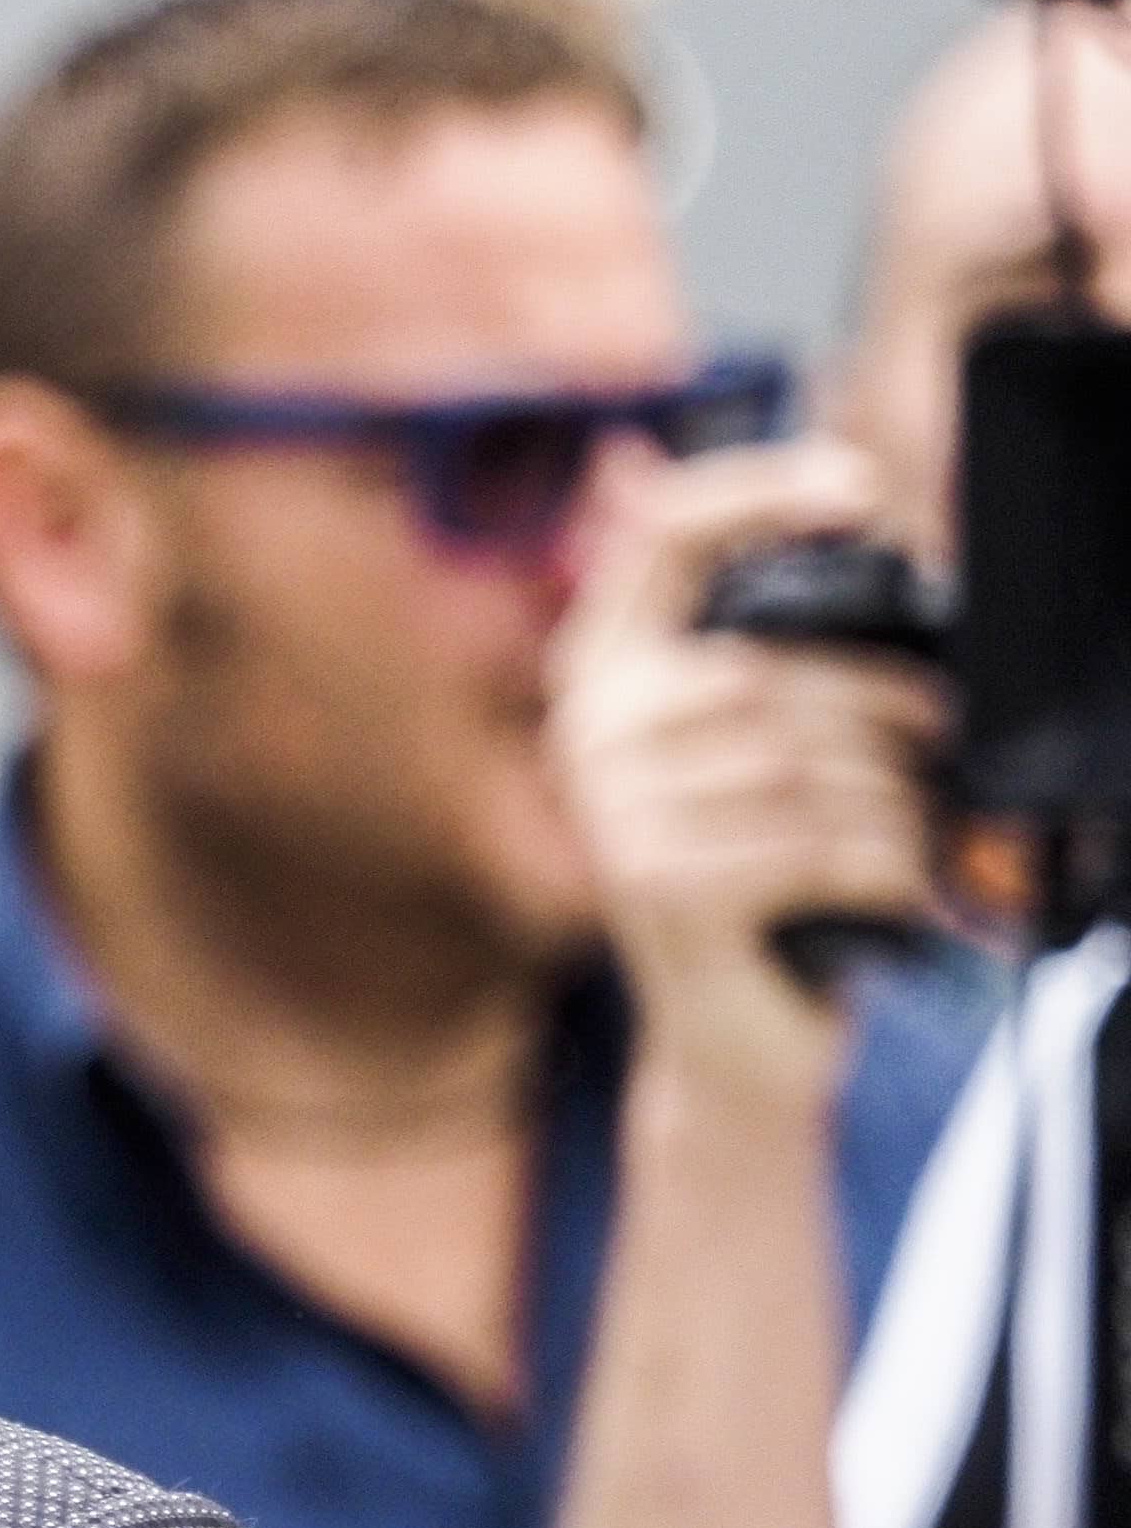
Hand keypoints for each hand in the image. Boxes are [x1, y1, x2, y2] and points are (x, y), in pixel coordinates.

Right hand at [551, 438, 944, 1113]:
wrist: (730, 1038)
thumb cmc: (764, 874)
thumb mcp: (752, 750)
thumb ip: (767, 654)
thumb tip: (842, 529)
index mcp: (603, 672)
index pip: (662, 540)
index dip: (756, 494)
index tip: (857, 489)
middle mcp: (590, 733)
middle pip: (774, 675)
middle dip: (885, 713)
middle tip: (936, 747)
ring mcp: (617, 815)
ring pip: (810, 768)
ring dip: (894, 805)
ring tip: (904, 833)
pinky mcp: (664, 887)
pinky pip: (823, 846)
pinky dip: (888, 870)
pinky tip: (890, 889)